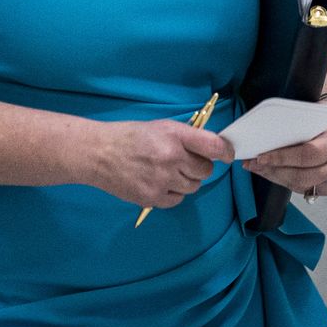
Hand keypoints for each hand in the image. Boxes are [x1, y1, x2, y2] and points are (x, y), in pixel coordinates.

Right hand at [89, 119, 234, 208]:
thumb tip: (212, 149)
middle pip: (205, 170)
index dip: (225, 152)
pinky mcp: (153, 198)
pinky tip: (159, 183)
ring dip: (186, 180)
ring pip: (193, 187)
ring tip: (168, 172)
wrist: (98, 153)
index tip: (228, 155)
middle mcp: (171, 158)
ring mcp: (162, 180)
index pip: (213, 146)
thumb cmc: (130, 136)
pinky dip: (173, 193)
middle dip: (199, 167)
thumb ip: (186, 137)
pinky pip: (178, 200)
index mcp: (174, 135)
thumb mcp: (160, 127)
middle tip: (184, 162)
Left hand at [244, 115, 326, 199]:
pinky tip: (270, 173)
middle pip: (303, 175)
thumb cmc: (323, 118)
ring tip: (257, 168)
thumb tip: (264, 138)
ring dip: (275, 177)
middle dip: (274, 170)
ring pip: (300, 185)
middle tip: (253, 164)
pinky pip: (302, 189)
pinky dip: (283, 181)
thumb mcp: (313, 115)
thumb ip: (294, 127)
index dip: (282, 157)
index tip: (261, 156)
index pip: (308, 154)